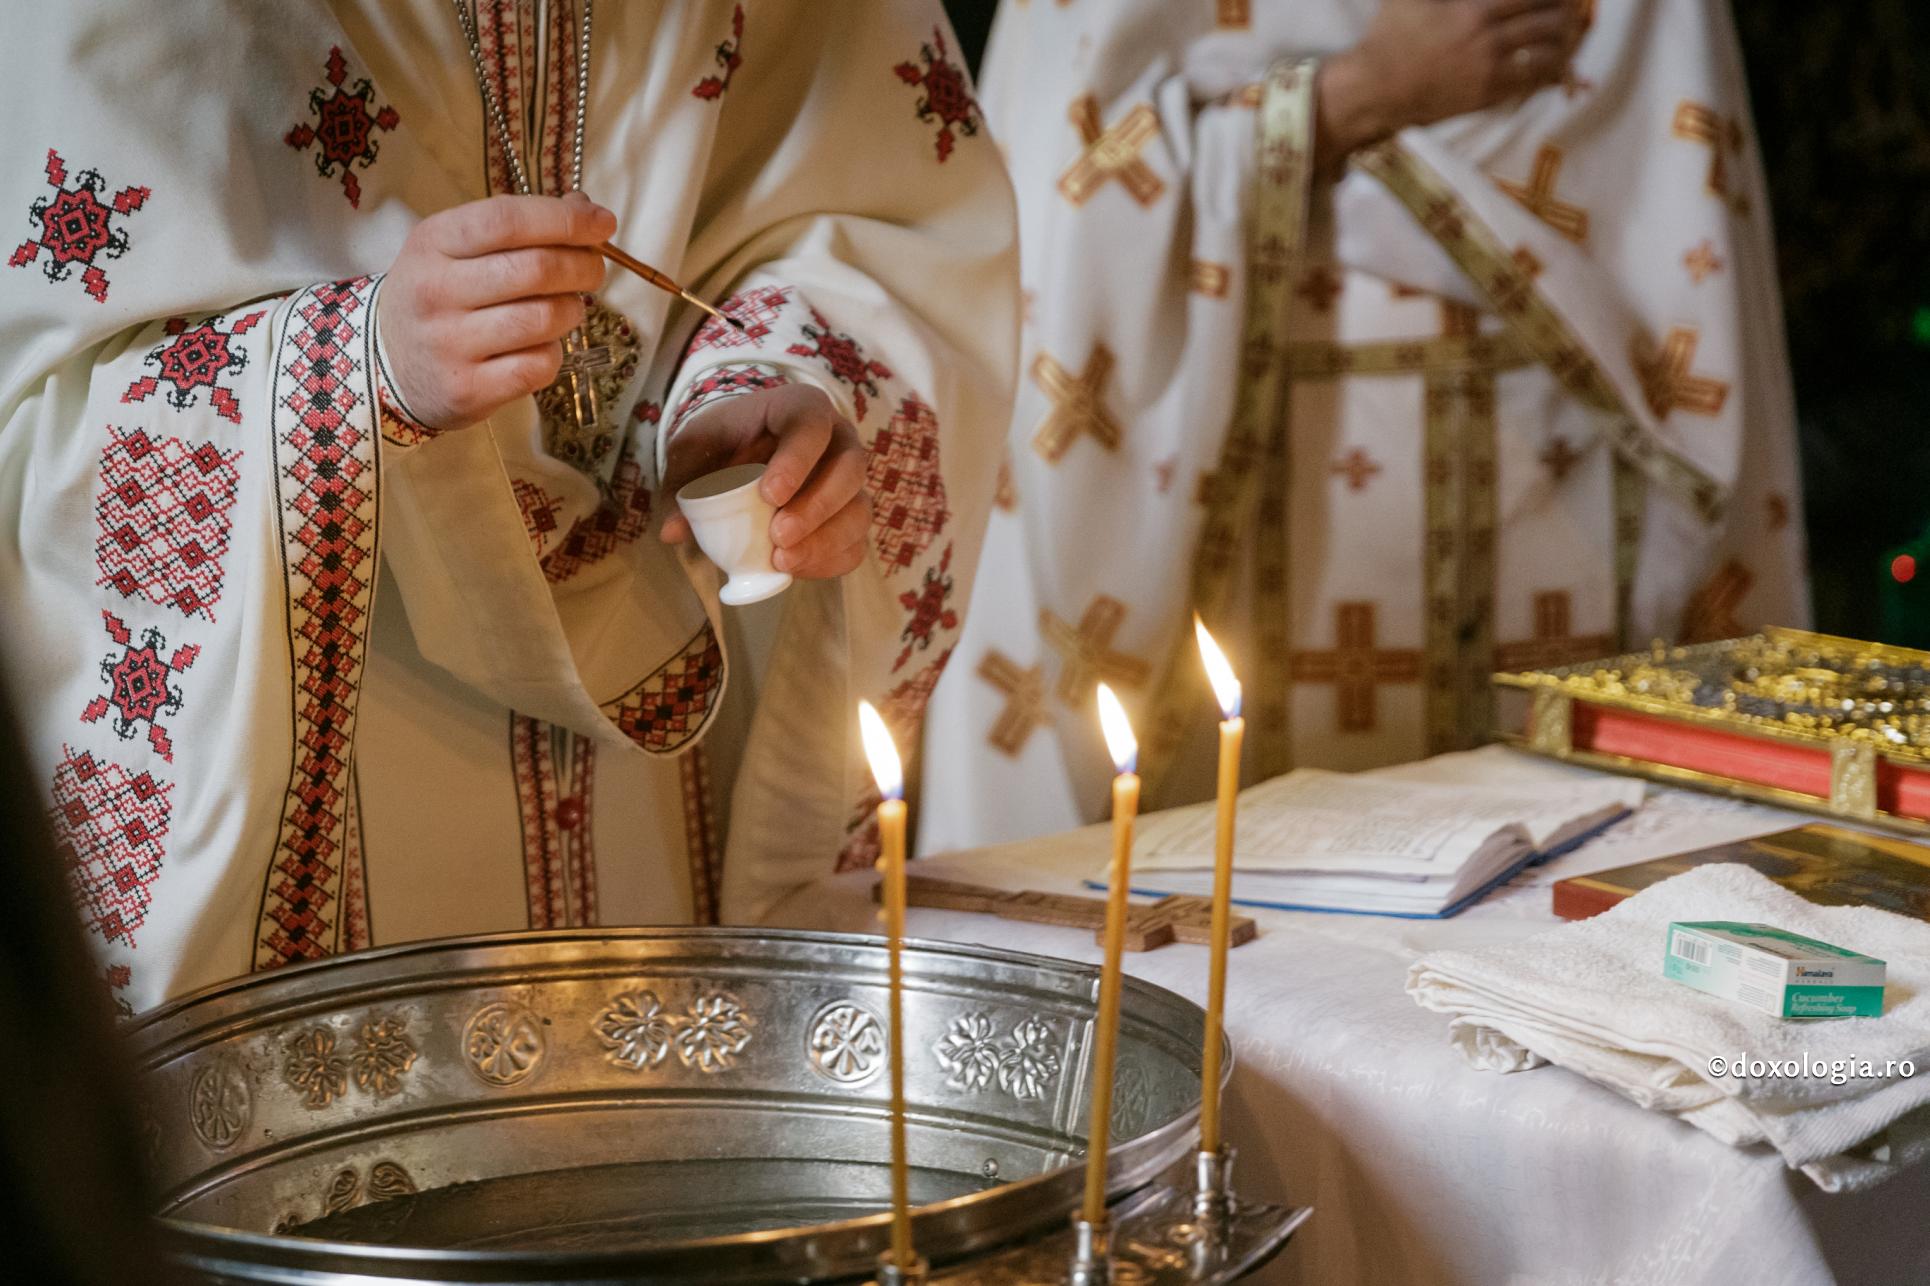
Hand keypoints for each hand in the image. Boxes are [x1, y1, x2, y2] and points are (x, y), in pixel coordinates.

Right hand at [377, 192, 613, 431]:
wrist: (385, 363)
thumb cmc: (439, 295)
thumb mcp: (457, 248)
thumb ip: (516, 227)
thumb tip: (584, 209)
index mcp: (432, 242)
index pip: (507, 220)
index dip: (565, 220)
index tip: (603, 223)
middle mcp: (436, 291)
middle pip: (535, 270)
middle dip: (583, 267)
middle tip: (594, 270)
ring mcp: (450, 344)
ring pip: (543, 319)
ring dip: (572, 310)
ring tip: (566, 308)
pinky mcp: (468, 390)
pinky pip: (538, 366)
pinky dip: (553, 353)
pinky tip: (540, 346)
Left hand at [659, 383, 872, 579]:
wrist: (744, 451)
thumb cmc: (722, 442)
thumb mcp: (693, 450)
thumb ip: (682, 484)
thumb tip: (672, 531)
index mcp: (801, 408)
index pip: (812, 426)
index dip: (797, 461)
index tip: (769, 495)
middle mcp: (839, 440)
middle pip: (850, 469)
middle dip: (817, 507)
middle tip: (778, 536)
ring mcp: (851, 481)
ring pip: (859, 510)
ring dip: (826, 540)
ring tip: (783, 561)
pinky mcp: (851, 517)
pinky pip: (856, 542)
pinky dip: (830, 561)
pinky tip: (796, 570)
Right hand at [1317, 0, 1586, 166]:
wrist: (1377, 88)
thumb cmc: (1390, 34)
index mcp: (1475, 11)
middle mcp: (1489, 41)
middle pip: (1548, 22)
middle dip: (1566, 12)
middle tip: (1572, 8)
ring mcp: (1490, 72)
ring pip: (1547, 54)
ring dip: (1563, 42)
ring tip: (1568, 34)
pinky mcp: (1487, 96)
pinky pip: (1531, 83)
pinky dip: (1549, 71)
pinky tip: (1555, 63)